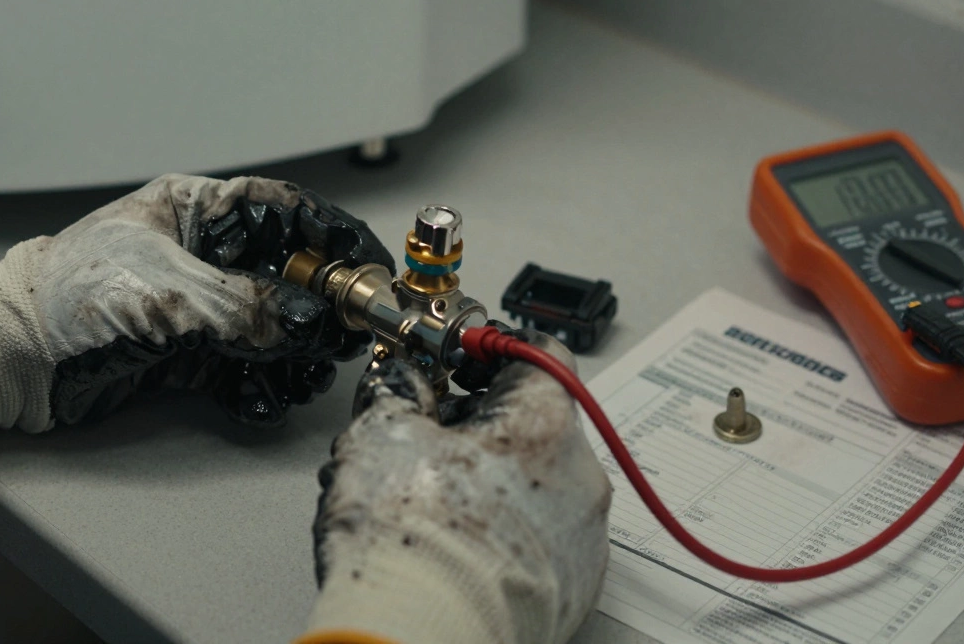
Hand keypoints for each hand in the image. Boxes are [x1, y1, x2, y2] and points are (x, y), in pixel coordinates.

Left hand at [0, 174, 392, 468]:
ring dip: (293, 353)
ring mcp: (194, 304)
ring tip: (304, 377)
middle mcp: (201, 254)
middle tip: (344, 337)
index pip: (283, 210)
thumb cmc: (68, 297)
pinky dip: (259, 384)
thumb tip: (310, 323)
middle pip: (286, 273)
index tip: (369, 264)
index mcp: (196, 211)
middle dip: (319, 308)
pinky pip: (240, 364)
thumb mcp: (169, 295)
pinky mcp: (183, 352)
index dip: (333, 234)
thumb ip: (246, 308)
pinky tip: (266, 399)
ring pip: (268, 324)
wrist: (10, 359)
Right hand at [300, 331, 611, 643]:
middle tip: (428, 435)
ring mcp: (581, 541)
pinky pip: (541, 541)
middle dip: (481, 422)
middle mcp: (581, 479)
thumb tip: (403, 381)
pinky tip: (455, 544)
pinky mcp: (571, 592)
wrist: (421, 634)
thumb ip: (400, 391)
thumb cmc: (411, 542)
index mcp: (545, 425)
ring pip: (538, 485)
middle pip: (536, 423)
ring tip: (432, 500)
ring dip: (492, 480)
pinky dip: (506, 533)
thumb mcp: (383, 434)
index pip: (539, 352)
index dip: (489, 348)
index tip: (457, 359)